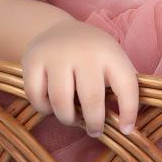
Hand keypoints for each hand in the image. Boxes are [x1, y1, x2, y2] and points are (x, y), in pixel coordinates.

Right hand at [20, 18, 139, 138]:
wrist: (58, 30)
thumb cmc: (91, 54)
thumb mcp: (113, 60)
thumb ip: (123, 87)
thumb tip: (128, 125)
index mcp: (109, 52)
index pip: (126, 85)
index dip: (129, 112)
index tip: (125, 129)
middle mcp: (83, 51)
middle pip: (91, 99)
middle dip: (94, 123)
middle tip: (95, 130)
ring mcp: (55, 54)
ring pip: (61, 103)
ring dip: (68, 119)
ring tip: (73, 118)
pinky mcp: (32, 60)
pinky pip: (36, 98)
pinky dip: (45, 109)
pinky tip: (52, 105)